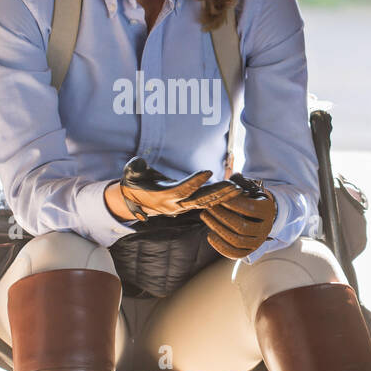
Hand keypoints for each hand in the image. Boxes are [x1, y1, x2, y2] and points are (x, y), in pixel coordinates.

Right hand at [118, 156, 238, 220]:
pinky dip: (221, 198)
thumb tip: (140, 163)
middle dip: (217, 193)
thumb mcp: (131, 173)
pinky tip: (235, 192)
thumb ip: (135, 167)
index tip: (208, 171)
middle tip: (233, 185)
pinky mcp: (189, 205)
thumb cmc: (135, 182)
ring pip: (206, 203)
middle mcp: (175, 205)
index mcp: (162, 197)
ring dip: (223, 196)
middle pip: (200, 200)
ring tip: (239, 188)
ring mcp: (183, 207)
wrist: (136, 200)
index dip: (194, 182)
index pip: (181, 190)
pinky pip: (207, 203)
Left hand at [198, 173, 277, 258]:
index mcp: (267, 210)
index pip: (250, 209)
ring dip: (218, 228)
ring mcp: (258, 242)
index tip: (218, 197)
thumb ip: (240, 183)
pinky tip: (209, 235)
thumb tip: (235, 177)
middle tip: (208, 207)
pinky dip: (220, 246)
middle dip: (222, 216)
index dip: (233, 203)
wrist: (258, 216)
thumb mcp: (248, 188)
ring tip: (204, 216)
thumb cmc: (249, 197)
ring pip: (237, 240)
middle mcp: (266, 228)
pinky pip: (235, 253)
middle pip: (242, 227)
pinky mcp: (249, 251)